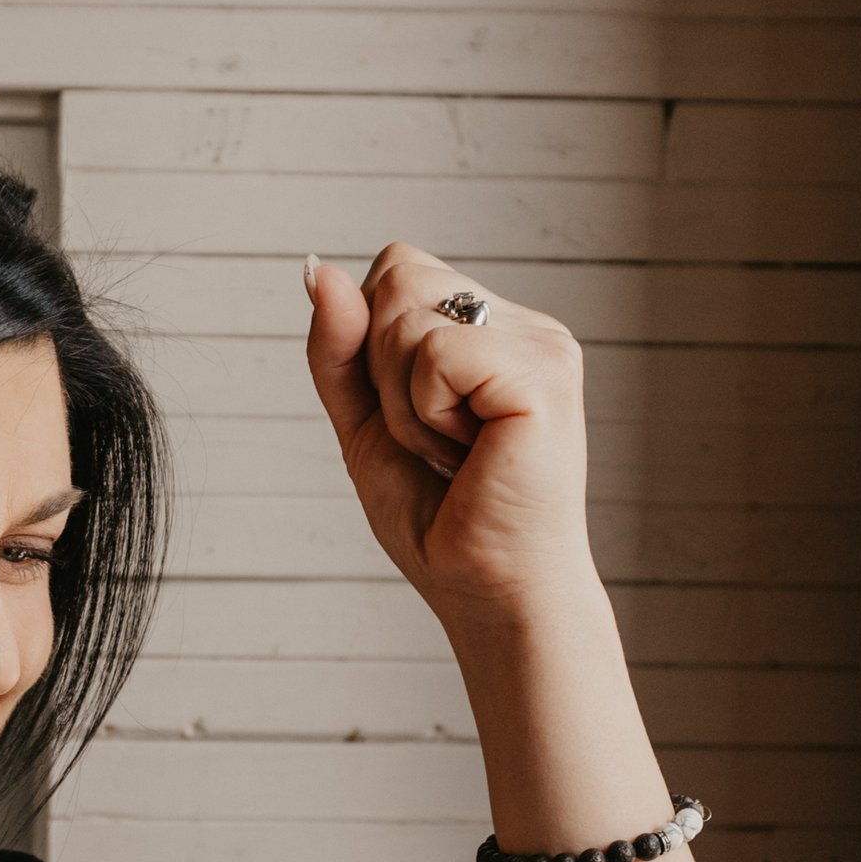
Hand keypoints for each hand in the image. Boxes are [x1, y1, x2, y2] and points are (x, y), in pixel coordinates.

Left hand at [304, 243, 597, 635]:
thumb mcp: (365, 424)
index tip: (416, 418)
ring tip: (454, 454)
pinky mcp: (544, 373)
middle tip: (436, 443)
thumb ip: (338, 350)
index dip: (370, 344)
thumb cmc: (441, 520)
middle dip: (382, 371)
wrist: (489, 592)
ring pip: (407, 315)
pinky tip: (470, 455)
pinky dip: (425, 415)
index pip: (397, 269)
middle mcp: (524, 324)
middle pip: (397, 276)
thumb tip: (316, 271)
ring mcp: (542, 344)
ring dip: (403, 404)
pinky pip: (436, 353)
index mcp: (492, 328)